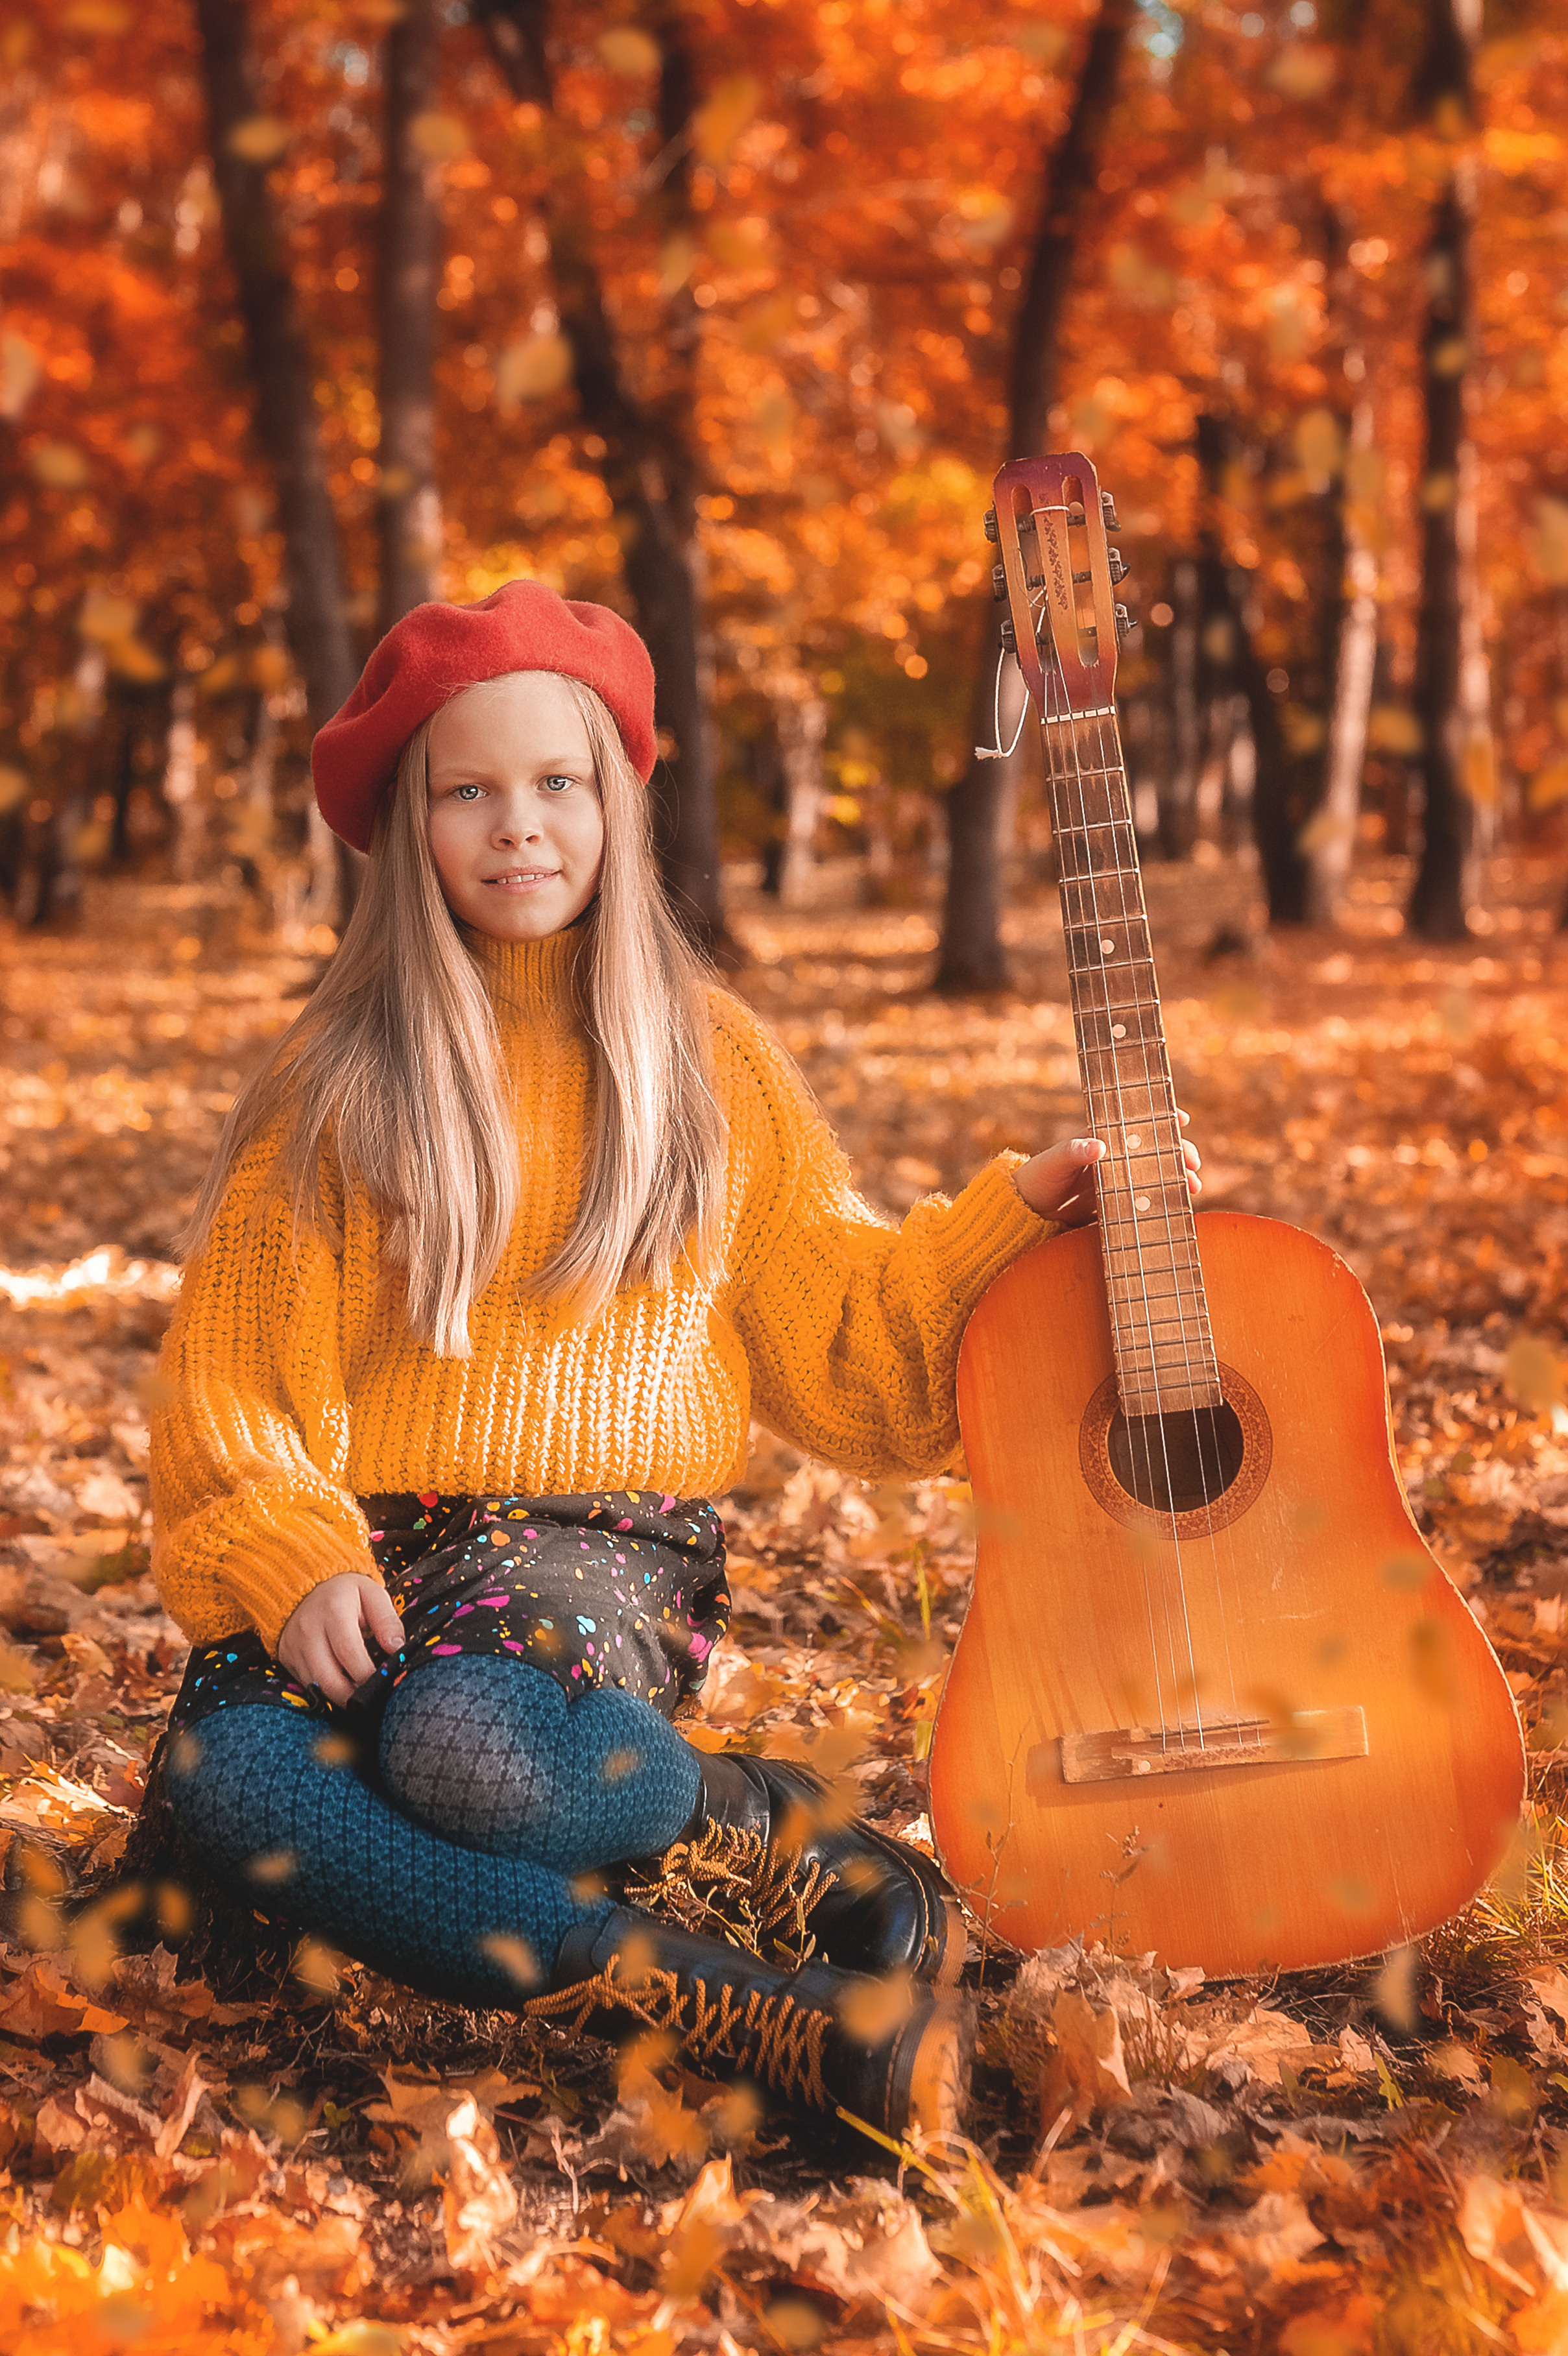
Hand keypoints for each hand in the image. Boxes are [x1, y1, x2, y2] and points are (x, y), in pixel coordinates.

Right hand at [276, 1573, 404, 1706]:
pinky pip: (306, 1683)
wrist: (308, 1586)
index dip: (367, 1675)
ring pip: (315, 1686)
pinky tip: (341, 1685)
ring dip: (339, 1696)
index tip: (382, 1684)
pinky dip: (324, 1690)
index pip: (349, 1653)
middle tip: (371, 1698)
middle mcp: (308, 1630)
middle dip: (352, 1696)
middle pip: (328, 1678)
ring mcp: (293, 1645)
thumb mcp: (372, 1594)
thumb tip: (398, 1648)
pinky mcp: (286, 1657)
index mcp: (333, 1610)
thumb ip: (387, 1620)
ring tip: (358, 1693)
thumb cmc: (346, 1592)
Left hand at [1014, 1114, 1201, 1227]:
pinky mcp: (1119, 1203)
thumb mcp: (1053, 1163)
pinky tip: (1181, 1205)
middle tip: (1193, 1163)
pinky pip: (1147, 1198)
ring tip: (1193, 1187)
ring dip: (1177, 1176)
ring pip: (1157, 1172)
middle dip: (1178, 1152)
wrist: (1030, 1212)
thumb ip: (1072, 1152)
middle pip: (1155, 1148)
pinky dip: (1165, 1199)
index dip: (1160, 1118)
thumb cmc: (1038, 1178)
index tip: (1181, 1119)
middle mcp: (1115, 1155)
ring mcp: (1119, 1179)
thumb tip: (1098, 1145)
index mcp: (1102, 1136)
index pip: (1136, 1122)